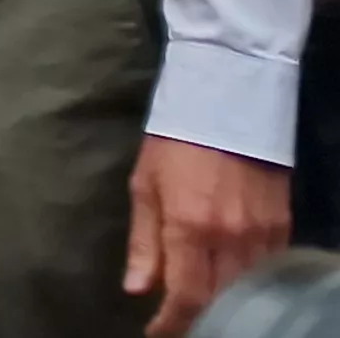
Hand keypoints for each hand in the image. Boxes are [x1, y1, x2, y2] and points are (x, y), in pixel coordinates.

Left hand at [126, 136, 288, 335]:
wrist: (227, 105)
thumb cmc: (174, 143)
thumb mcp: (145, 187)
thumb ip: (144, 242)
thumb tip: (138, 289)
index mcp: (190, 227)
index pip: (186, 296)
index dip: (172, 323)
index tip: (157, 333)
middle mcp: (231, 238)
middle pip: (220, 300)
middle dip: (198, 319)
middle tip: (180, 324)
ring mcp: (262, 234)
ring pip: (247, 290)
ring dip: (224, 305)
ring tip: (202, 310)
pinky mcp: (283, 226)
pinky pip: (267, 270)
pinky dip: (249, 284)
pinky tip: (232, 286)